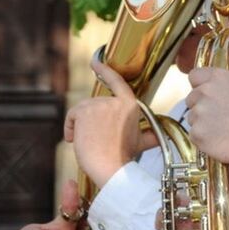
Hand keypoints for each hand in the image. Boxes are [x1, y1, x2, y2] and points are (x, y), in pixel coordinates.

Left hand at [64, 60, 158, 187]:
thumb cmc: (124, 157)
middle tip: (95, 138)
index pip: (117, 82)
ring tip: (87, 142)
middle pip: (93, 103)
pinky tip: (76, 139)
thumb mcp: (141, 142)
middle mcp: (115, 101)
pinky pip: (71, 116)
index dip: (105, 70)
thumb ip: (148, 134)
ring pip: (81, 110)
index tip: (96, 62)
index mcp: (131, 105)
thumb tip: (159, 137)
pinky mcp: (85, 111)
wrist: (111, 167)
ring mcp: (100, 105)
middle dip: (89, 119)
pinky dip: (69, 128)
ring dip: (79, 125)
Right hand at [159, 186, 228, 229]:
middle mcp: (196, 222)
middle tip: (166, 223)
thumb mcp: (226, 191)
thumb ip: (212, 180)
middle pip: (173, 224)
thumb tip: (202, 164)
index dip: (168, 206)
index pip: (176, 206)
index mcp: (198, 206)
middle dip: (165, 224)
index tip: (166, 206)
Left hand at [186, 52, 228, 174]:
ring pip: (193, 117)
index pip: (194, 76)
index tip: (209, 95)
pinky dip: (205, 139)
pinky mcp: (197, 134)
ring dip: (204, 123)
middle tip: (222, 116)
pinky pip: (194, 135)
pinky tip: (222, 138)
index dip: (200, 85)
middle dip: (203, 106)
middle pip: (192, 98)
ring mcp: (199, 113)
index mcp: (218, 78)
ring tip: (225, 128)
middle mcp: (205, 93)